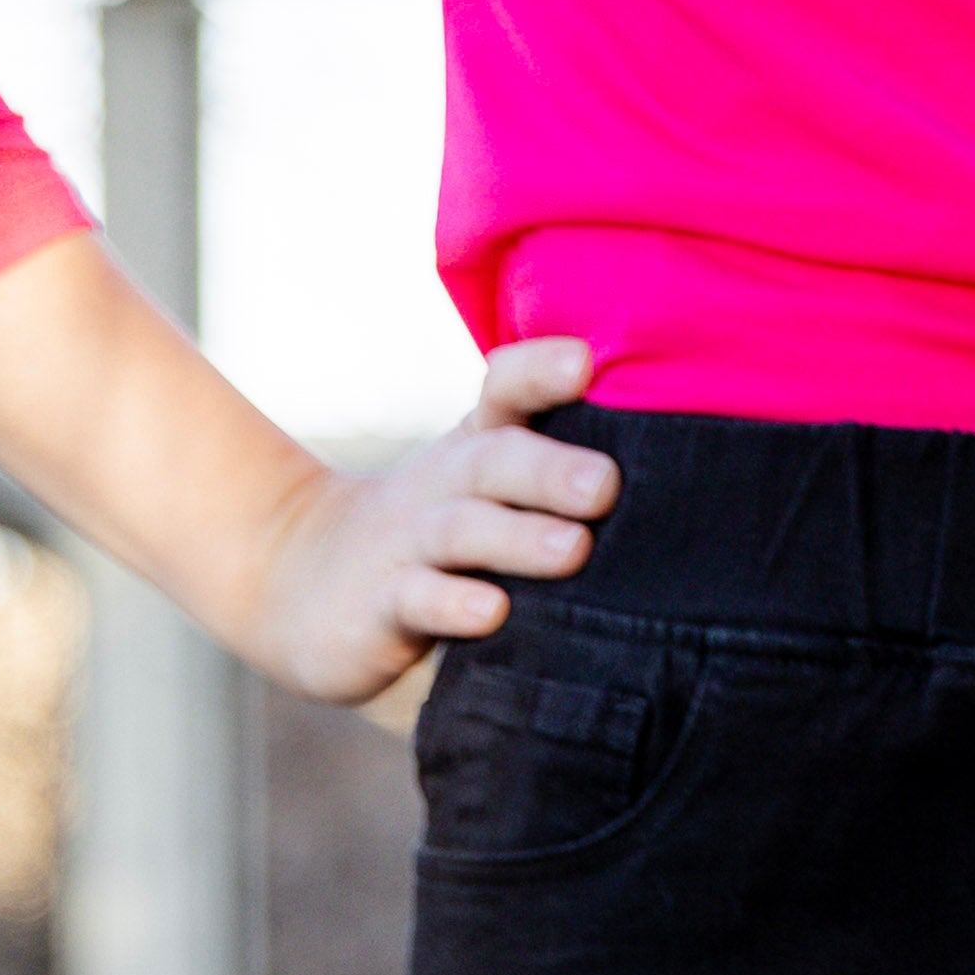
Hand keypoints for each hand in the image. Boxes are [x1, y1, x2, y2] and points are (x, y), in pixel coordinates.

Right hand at [237, 337, 620, 701]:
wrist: (296, 581)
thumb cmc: (427, 549)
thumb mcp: (483, 507)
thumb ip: (554, 501)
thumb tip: (678, 516)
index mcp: (476, 455)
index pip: (505, 393)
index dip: (539, 372)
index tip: (587, 362)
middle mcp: (444, 489)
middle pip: (494, 461)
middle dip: (550, 468)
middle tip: (606, 483)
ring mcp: (407, 545)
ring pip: (463, 530)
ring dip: (518, 537)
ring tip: (574, 549)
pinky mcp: (379, 607)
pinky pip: (416, 599)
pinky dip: (453, 604)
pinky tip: (491, 612)